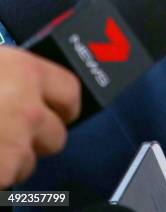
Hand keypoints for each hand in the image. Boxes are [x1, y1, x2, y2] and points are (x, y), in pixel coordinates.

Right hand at [0, 46, 80, 187]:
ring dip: (10, 162)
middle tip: (11, 135)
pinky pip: (6, 182)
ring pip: (27, 165)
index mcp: (27, 72)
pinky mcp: (1, 173)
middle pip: (56, 137)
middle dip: (37, 141)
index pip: (70, 92)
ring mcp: (15, 145)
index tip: (59, 113)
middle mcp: (29, 108)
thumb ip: (12, 76)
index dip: (64, 106)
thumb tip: (30, 93)